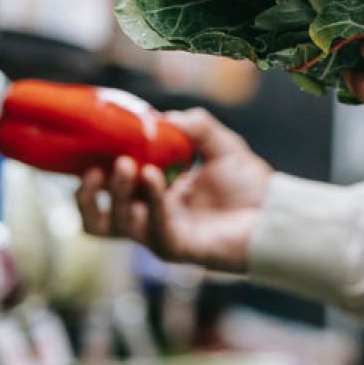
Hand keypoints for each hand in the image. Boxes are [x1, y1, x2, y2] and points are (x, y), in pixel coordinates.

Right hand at [76, 108, 272, 272]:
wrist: (275, 212)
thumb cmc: (249, 185)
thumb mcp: (220, 144)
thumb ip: (194, 125)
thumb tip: (163, 117)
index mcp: (153, 193)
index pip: (108, 186)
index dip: (92, 168)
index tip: (87, 145)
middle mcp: (150, 216)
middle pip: (99, 215)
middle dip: (89, 191)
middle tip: (95, 165)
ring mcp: (160, 235)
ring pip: (116, 225)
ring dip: (116, 194)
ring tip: (126, 165)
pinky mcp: (175, 248)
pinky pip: (152, 228)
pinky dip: (150, 201)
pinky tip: (153, 177)